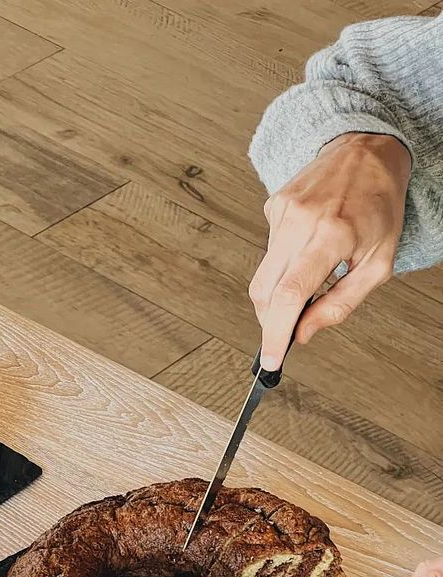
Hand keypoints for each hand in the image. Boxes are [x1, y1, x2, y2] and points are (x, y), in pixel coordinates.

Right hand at [249, 132, 410, 369]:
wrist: (366, 149)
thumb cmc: (380, 206)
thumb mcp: (379, 262)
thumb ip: (341, 304)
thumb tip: (305, 333)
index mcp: (331, 235)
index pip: (291, 295)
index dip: (275, 333)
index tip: (271, 360)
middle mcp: (300, 221)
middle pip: (265, 291)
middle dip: (270, 321)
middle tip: (285, 333)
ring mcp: (282, 211)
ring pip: (264, 274)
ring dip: (279, 290)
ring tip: (310, 276)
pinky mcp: (272, 206)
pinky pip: (269, 250)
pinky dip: (284, 262)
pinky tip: (306, 244)